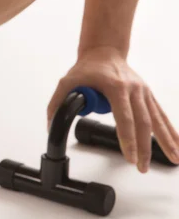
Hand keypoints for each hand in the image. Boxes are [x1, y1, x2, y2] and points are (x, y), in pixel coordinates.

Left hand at [47, 46, 178, 172]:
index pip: (124, 117)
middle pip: (143, 122)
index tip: (130, 156)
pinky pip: (161, 115)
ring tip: (174, 160)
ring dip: (166, 141)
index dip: (127, 138)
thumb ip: (58, 102)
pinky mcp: (148, 95)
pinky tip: (177, 145)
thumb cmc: (87, 68)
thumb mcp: (67, 82)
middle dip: (144, 147)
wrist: (104, 52)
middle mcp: (134, 89)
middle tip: (141, 166)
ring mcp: (143, 92)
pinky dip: (171, 131)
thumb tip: (51, 124)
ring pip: (157, 119)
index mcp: (115, 86)